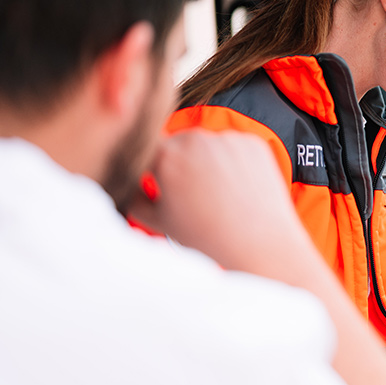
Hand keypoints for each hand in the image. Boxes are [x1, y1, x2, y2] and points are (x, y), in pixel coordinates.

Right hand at [126, 130, 311, 277]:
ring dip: (205, 161)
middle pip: (177, 145)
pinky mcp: (253, 143)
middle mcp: (196, 139)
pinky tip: (237, 189)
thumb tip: (124, 182)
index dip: (148, 168)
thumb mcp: (158, 221)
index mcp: (166, 156)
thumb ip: (133, 198)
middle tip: (190, 194)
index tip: (156, 185)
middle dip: (178, 163)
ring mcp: (228, 138)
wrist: (260, 246)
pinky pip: (234, 147)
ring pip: (207, 145)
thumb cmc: (206, 238)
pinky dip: (233, 162)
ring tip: (216, 195)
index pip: (146, 150)